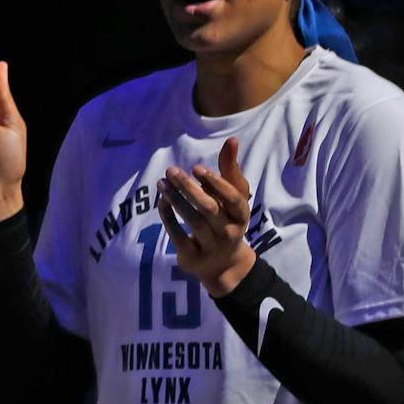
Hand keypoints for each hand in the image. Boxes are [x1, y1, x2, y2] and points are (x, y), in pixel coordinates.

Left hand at [159, 138, 256, 296]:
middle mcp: (230, 231)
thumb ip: (230, 170)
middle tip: (171, 170)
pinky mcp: (193, 257)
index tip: (196, 168)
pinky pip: (178, 236)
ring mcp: (212, 246)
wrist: (223, 264)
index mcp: (241, 214)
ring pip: (193, 221)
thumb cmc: (227, 219)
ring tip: (162, 183)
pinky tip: (161, 202)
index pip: (233, 198)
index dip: (215, 183)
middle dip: (189, 188)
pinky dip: (168, 218)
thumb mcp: (233, 197)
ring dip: (176, 200)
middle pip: (209, 208)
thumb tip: (232, 139)